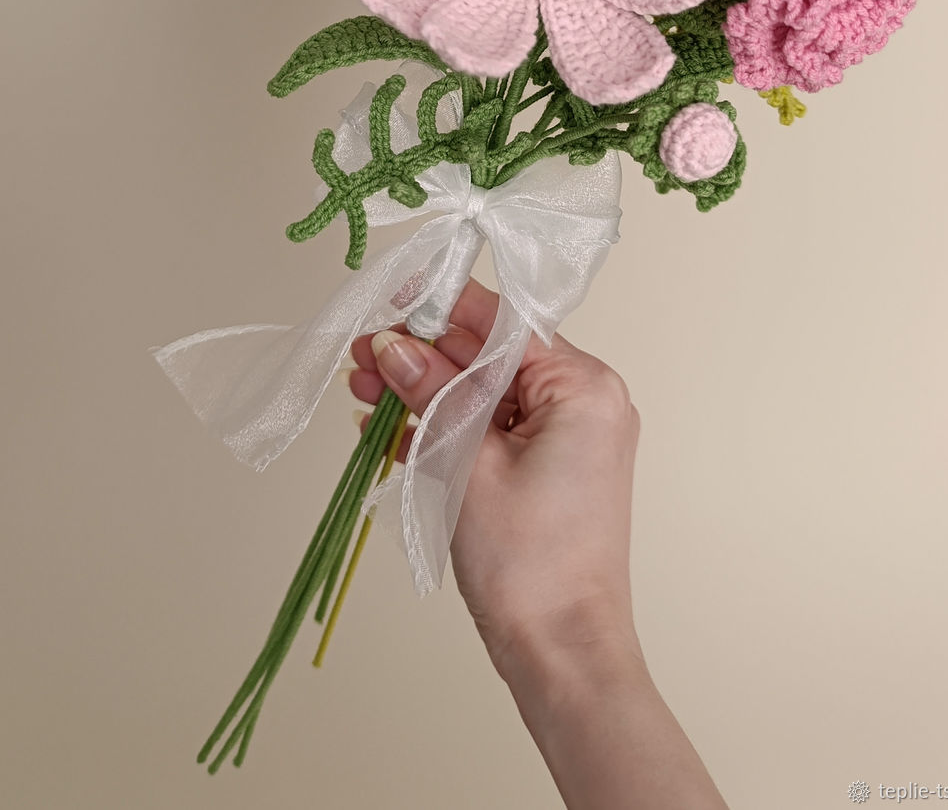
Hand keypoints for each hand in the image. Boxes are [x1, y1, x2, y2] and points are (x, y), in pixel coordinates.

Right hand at [349, 279, 641, 679]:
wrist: (561, 653)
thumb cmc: (529, 561)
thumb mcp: (466, 462)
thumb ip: (431, 393)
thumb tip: (395, 345)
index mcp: (583, 386)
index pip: (504, 324)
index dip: (444, 308)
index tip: (396, 294)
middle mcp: (585, 403)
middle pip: (491, 359)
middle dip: (423, 357)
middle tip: (363, 352)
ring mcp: (568, 439)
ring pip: (485, 397)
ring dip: (425, 394)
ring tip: (362, 387)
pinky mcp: (547, 472)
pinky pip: (491, 433)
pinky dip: (445, 430)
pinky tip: (388, 427)